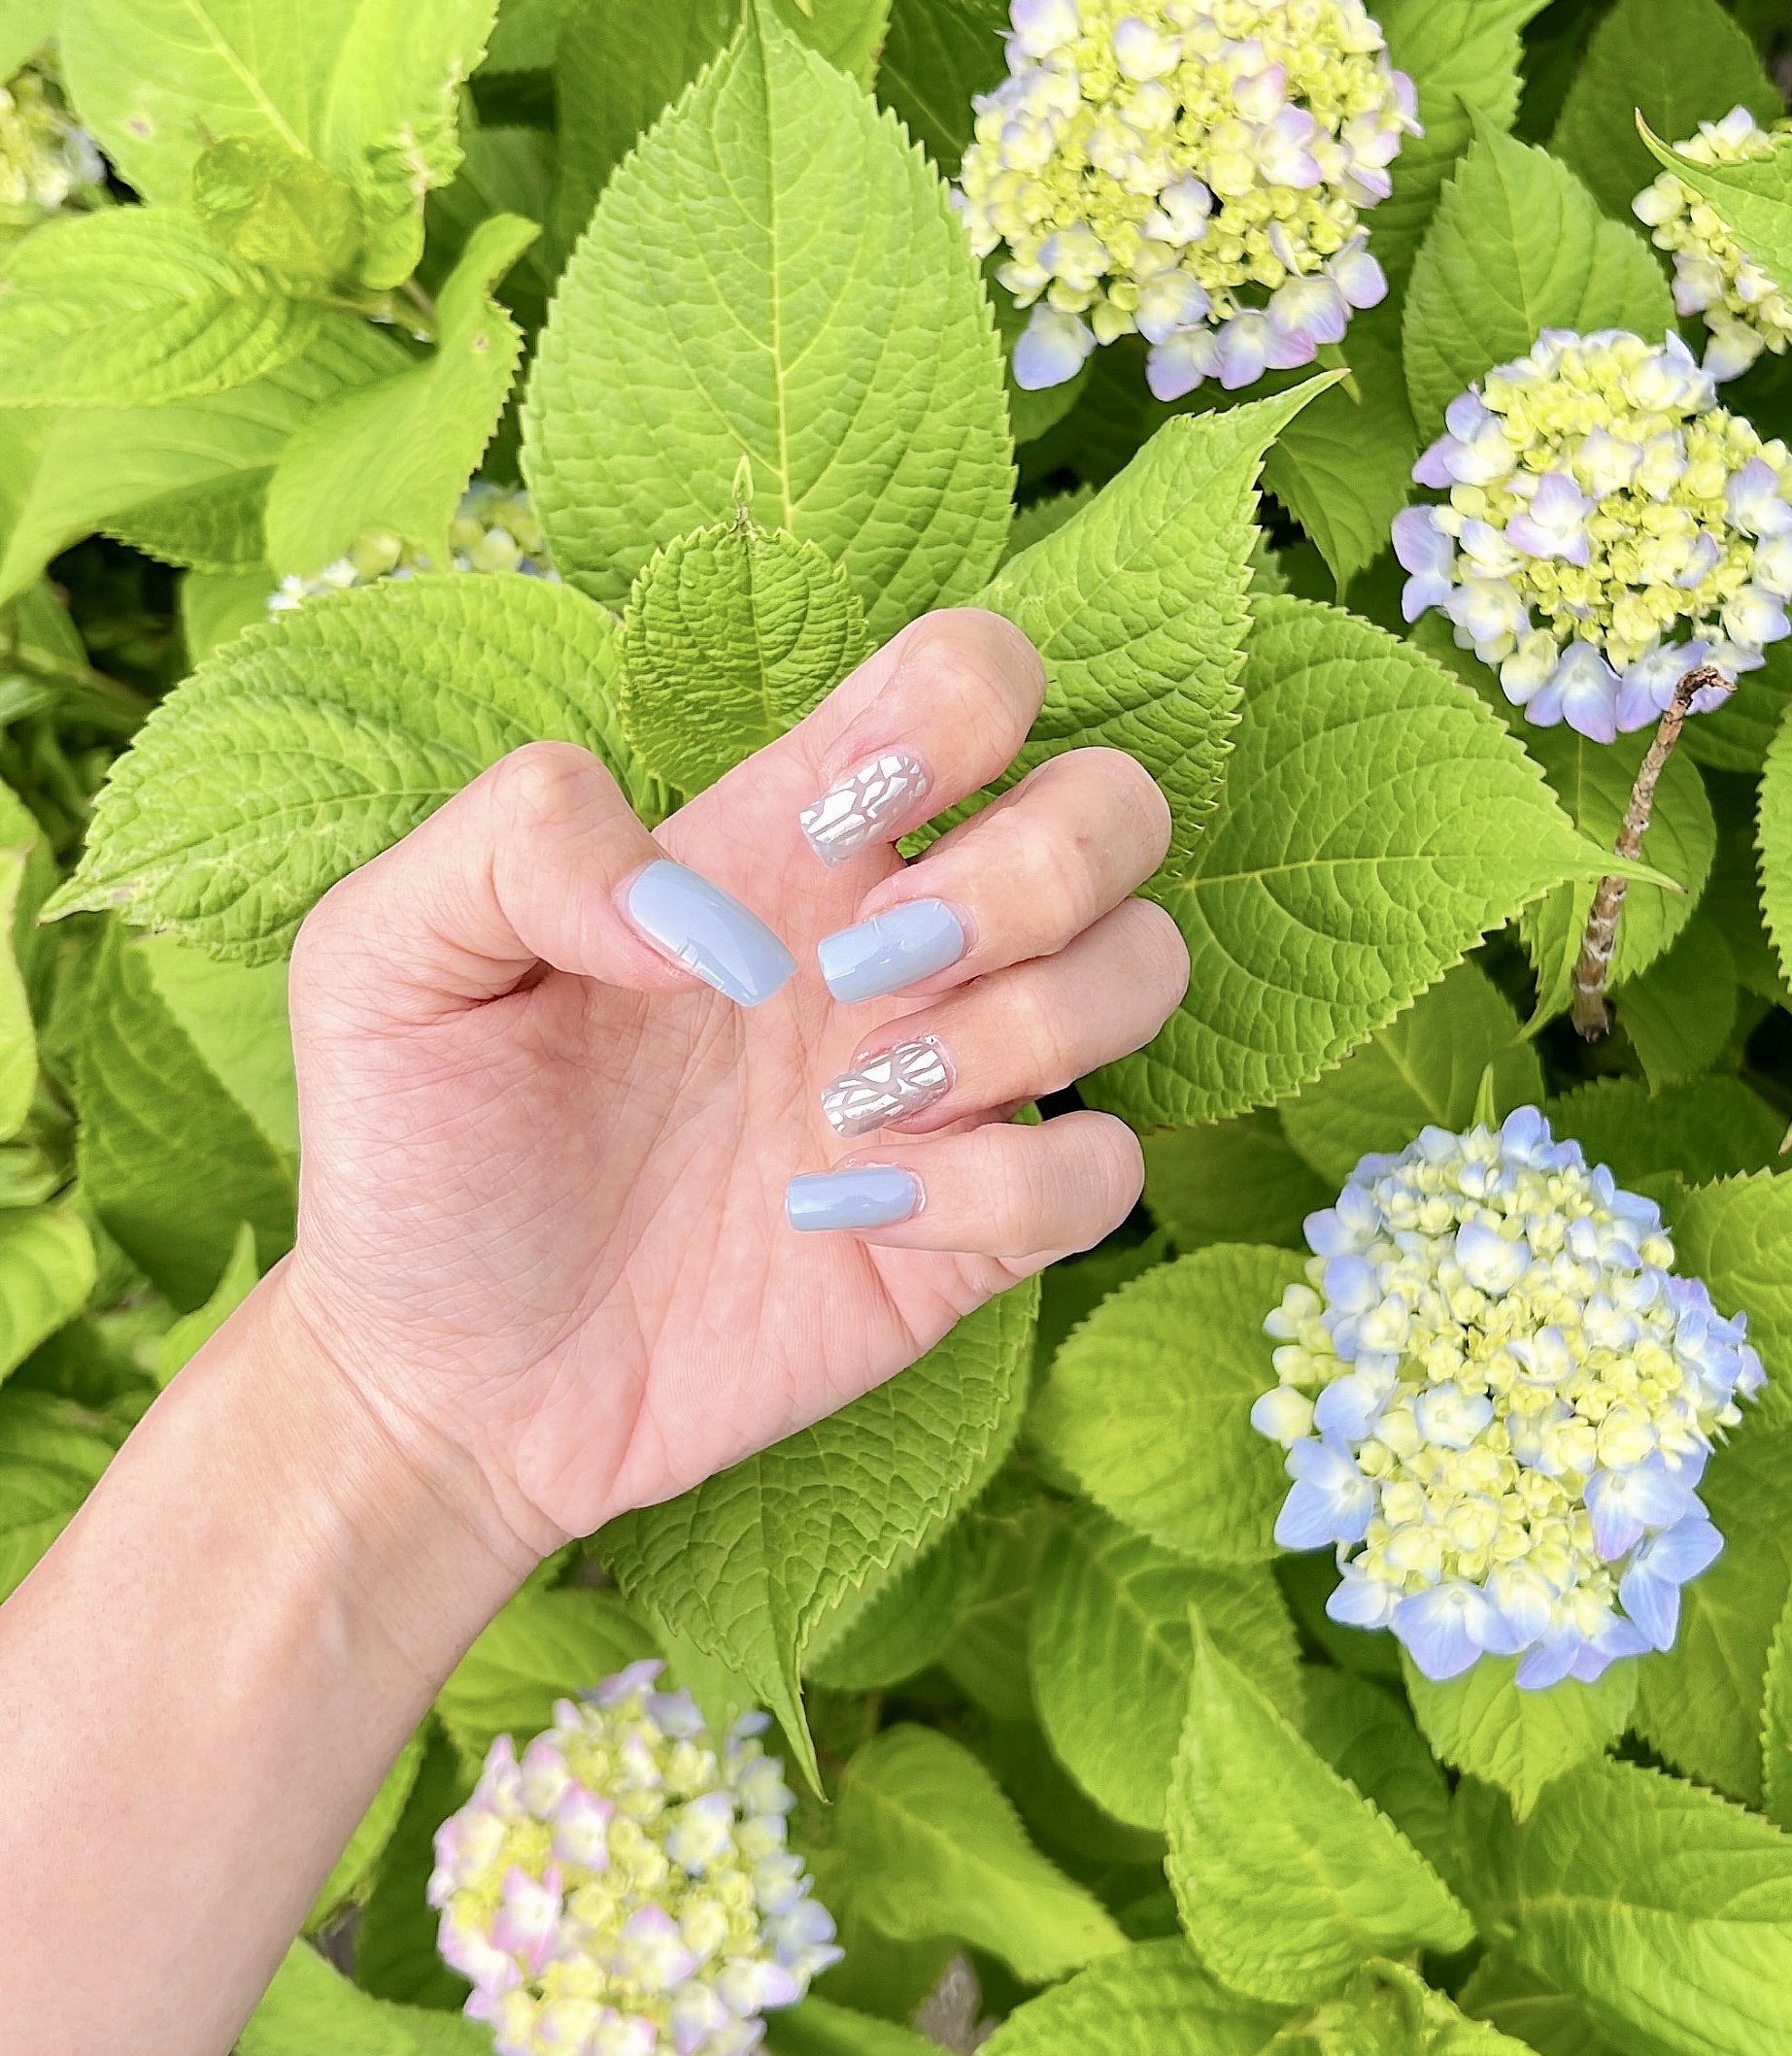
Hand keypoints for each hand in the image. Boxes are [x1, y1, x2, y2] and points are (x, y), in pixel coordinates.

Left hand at [278, 609, 1187, 1558]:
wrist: (442, 1380)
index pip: (974, 675)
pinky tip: (852, 1216)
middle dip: (1035, 870)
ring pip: (1145, 967)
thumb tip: (705, 912)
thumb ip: (515, 841)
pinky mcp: (968, 1232)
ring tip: (845, 1107)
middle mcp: (895, 936)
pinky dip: (1007, 1186)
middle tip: (863, 968)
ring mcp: (947, 1082)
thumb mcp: (382, 955)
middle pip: (1117, 802)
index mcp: (783, 835)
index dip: (960, 708)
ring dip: (1026, 1025)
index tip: (839, 819)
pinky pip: (1104, 1168)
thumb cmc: (416, 1149)